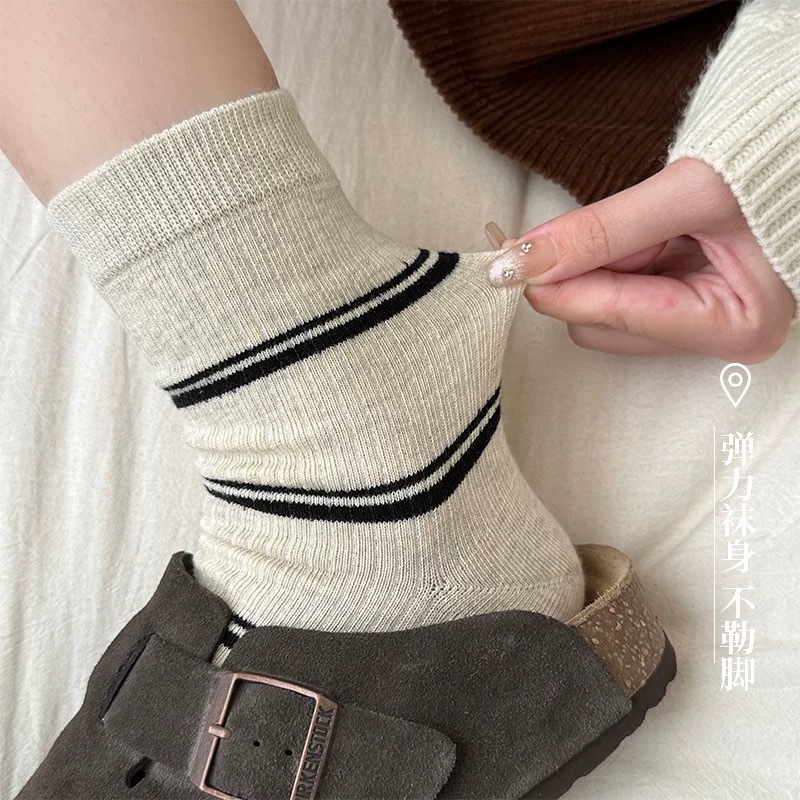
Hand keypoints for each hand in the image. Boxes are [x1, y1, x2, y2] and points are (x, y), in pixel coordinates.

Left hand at [485, 158, 794, 362]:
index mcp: (735, 324)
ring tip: (645, 225)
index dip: (557, 284)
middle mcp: (718, 338)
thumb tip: (524, 260)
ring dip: (599, 267)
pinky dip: (613, 264)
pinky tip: (641, 237)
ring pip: (603, 314)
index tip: (511, 260)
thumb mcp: (688, 193)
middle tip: (588, 227)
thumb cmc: (774, 167)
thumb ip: (602, 230)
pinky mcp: (686, 307)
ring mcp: (701, 325)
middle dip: (583, 275)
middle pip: (600, 325)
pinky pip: (621, 295)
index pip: (612, 316)